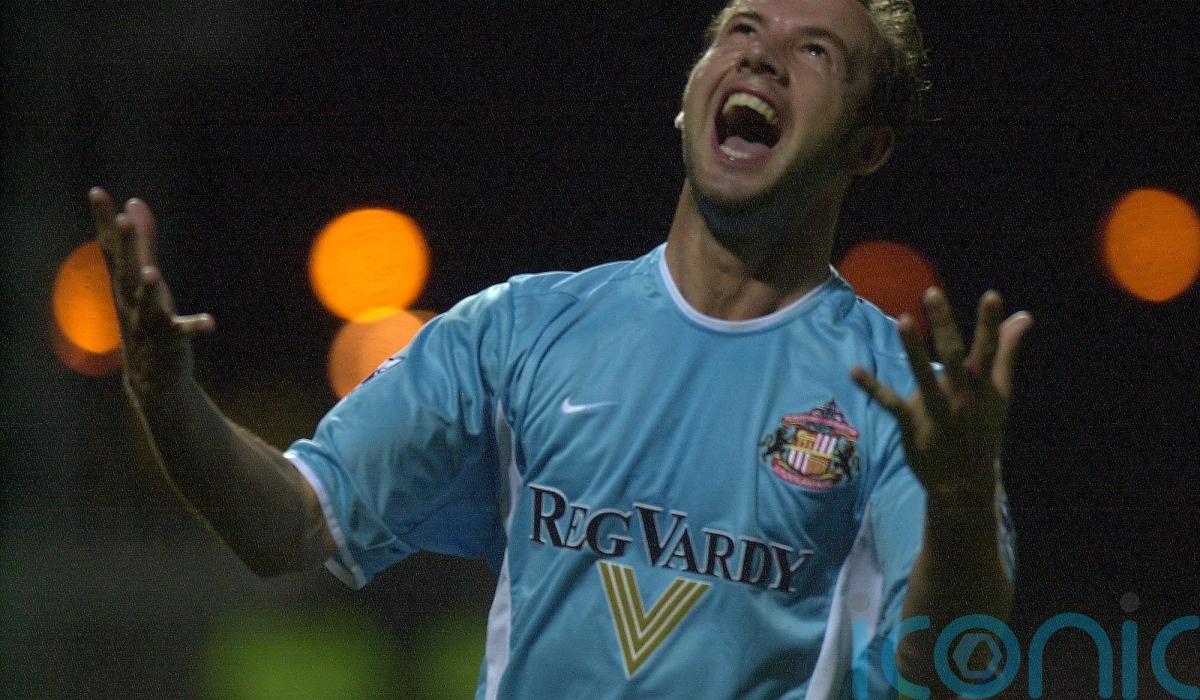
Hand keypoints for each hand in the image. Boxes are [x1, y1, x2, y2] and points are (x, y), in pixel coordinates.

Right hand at [89, 188, 213, 397]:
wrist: (150, 377)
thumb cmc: (145, 318)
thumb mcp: (143, 276)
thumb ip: (142, 240)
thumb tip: (134, 202)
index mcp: (125, 282)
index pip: (111, 247)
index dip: (105, 220)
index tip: (97, 191)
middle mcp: (130, 301)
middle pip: (126, 270)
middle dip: (126, 246)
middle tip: (124, 220)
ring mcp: (148, 323)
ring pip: (146, 305)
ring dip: (148, 290)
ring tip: (153, 273)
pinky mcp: (170, 342)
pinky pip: (182, 334)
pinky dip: (195, 327)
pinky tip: (210, 322)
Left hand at [851, 289, 1032, 499]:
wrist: (964, 483)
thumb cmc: (981, 428)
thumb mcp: (1000, 393)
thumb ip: (1007, 352)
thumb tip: (1023, 315)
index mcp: (984, 387)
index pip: (990, 350)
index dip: (991, 324)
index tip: (992, 295)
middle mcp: (963, 396)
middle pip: (953, 356)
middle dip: (944, 325)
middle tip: (932, 293)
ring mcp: (937, 411)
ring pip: (924, 377)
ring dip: (913, 350)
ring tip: (902, 320)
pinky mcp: (913, 424)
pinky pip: (891, 403)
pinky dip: (872, 387)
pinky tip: (854, 370)